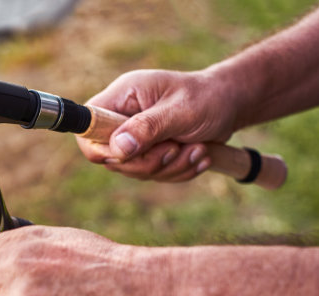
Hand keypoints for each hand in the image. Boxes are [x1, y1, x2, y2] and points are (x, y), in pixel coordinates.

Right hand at [76, 69, 238, 181]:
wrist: (230, 103)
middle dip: (148, 162)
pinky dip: (177, 172)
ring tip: (196, 149)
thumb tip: (117, 148)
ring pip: (134, 170)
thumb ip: (147, 128)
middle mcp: (122, 118)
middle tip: (176, 149)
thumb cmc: (207, 98)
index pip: (88, 128)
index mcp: (121, 98)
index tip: (130, 153)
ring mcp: (134, 136)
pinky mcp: (148, 152)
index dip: (100, 147)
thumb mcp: (180, 111)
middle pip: (111, 157)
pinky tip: (197, 155)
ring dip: (169, 167)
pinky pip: (152, 175)